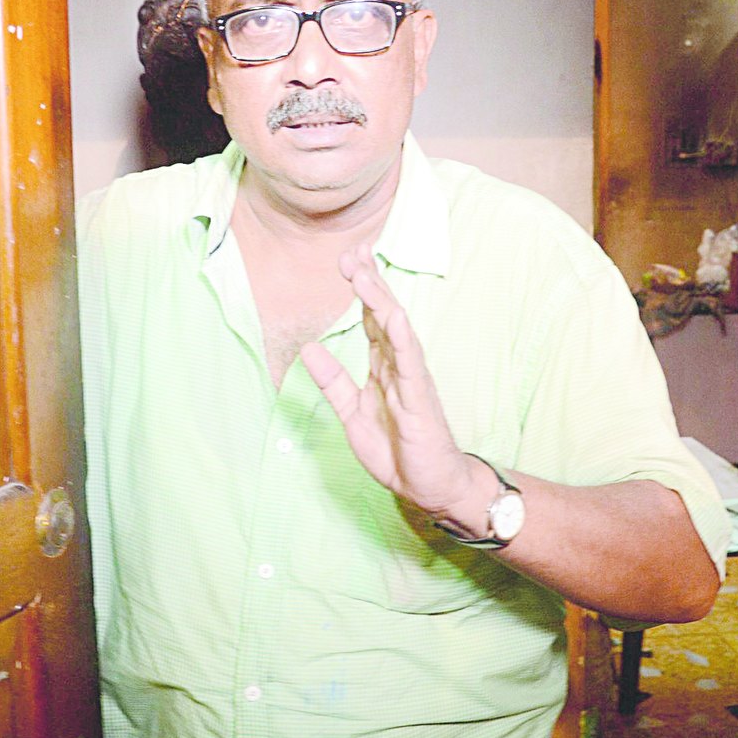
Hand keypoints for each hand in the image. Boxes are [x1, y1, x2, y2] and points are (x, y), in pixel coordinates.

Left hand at [300, 243, 477, 517]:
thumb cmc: (397, 449)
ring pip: (395, 330)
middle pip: (383, 314)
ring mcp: (411, 378)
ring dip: (380, 301)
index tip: (346, 260)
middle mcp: (398, 364)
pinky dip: (403, 337)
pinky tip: (395, 315)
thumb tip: (309, 347)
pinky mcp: (419, 397)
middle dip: (370, 282)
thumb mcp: (352, 413)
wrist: (429, 485)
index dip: (360, 290)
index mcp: (382, 367)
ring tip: (364, 274)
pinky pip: (411, 362)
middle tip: (353, 252)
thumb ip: (333, 381)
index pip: (371, 319)